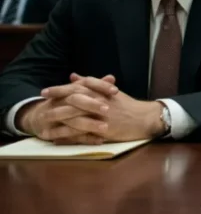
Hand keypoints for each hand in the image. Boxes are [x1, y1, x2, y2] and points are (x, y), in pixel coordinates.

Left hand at [19, 74, 164, 143]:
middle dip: (56, 100)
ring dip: (59, 117)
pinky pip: (82, 133)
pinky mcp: (104, 130)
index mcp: (102, 92)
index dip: (60, 89)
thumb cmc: (128, 106)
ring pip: (76, 115)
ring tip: (44, 119)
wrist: (145, 119)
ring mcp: (102, 116)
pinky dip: (68, 135)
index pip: (78, 87)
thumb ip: (91, 83)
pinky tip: (56, 137)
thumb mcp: (110, 91)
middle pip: (74, 99)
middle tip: (41, 102)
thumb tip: (73, 76)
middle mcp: (101, 102)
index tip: (45, 91)